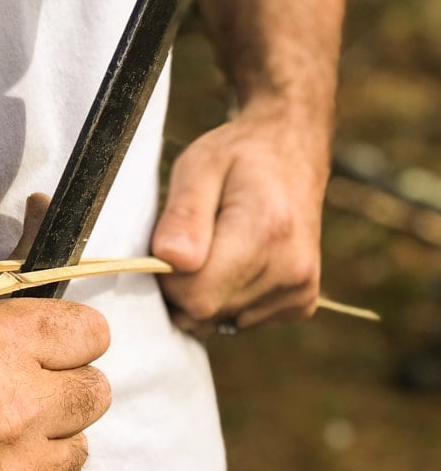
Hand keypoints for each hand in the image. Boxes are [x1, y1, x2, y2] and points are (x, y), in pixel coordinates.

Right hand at [0, 297, 109, 470]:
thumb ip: (4, 334)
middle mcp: (12, 409)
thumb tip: (62, 339)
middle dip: (67, 393)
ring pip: (77, 450)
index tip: (61, 353)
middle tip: (28, 400)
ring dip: (46, 445)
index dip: (75, 342)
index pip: (91, 333)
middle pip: (96, 393)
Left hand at [152, 102, 329, 332]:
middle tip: (192, 243)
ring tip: (220, 247)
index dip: (169, 278)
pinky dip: (229, 299)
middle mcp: (290, 269)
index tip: (171, 245)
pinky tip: (239, 261)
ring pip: (220, 321)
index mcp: (265, 231)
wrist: (294, 149)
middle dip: (183, 287)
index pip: (195, 295)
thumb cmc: (239, 155)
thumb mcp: (199, 166)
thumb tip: (170, 259)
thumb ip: (183, 215)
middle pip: (206, 313)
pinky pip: (242, 320)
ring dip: (206, 293)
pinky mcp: (301, 303)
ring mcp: (299, 290)